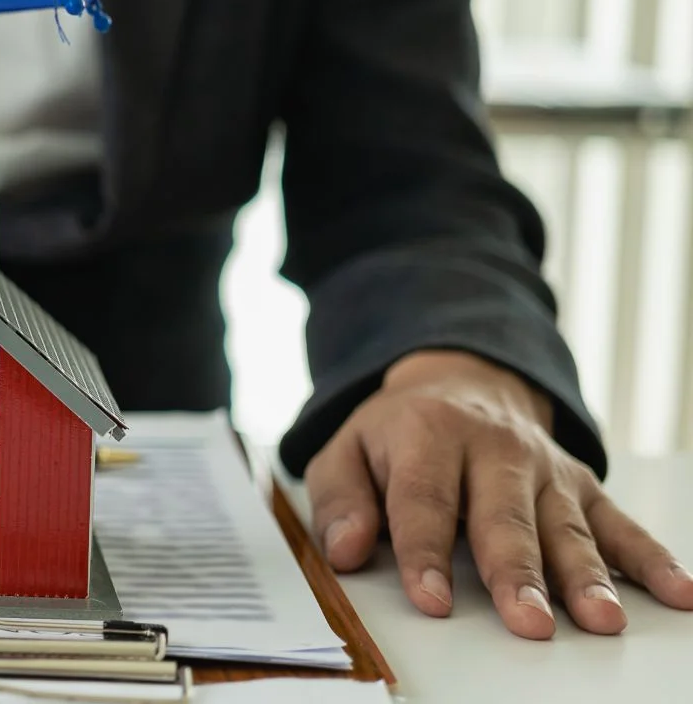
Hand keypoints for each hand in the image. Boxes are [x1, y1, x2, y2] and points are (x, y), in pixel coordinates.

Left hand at [306, 349, 692, 637]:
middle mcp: (493, 449)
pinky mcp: (581, 484)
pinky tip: (678, 592)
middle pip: (504, 518)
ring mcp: (545, 468)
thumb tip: (345, 552)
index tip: (431, 599)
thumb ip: (341, 500)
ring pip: (566, 527)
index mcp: (428, 436)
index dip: (425, 552)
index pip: (425, 500)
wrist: (461, 379)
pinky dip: (651, 559)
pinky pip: (619, 523)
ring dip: (585, 575)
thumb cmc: (397, 432)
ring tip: (599, 619)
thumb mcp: (346, 450)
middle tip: (528, 620)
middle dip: (516, 571)